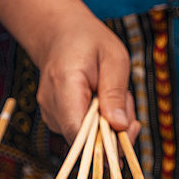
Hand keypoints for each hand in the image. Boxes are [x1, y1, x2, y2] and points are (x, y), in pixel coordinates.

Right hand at [35, 12, 139, 143]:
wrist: (59, 34)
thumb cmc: (89, 42)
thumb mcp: (113, 58)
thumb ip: (115, 92)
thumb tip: (120, 126)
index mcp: (65, 85)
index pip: (78, 132)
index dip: (104, 143)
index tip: (127, 131)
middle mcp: (51, 104)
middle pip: (85, 139)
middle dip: (114, 130)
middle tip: (127, 101)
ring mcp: (50, 114)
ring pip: (86, 137)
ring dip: (108, 124)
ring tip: (113, 93)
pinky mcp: (56, 119)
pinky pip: (82, 131)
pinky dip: (99, 121)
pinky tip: (102, 99)